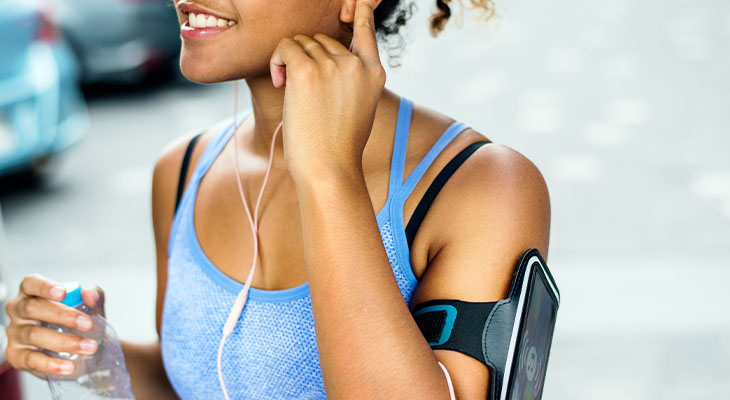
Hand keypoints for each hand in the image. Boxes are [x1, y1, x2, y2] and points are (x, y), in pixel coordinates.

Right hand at [4, 273, 104, 379]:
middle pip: (32, 308)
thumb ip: (94, 298)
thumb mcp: (92, 309)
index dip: (44, 286)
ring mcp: (15, 334)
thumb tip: (89, 293)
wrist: (81, 350)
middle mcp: (19, 311)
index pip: (31, 283)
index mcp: (32, 293)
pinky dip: (52, 364)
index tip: (63, 293)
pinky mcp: (16, 356)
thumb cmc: (79, 322)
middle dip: (63, 315)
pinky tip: (70, 366)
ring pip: (34, 334)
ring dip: (65, 341)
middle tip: (88, 324)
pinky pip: (31, 359)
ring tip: (89, 347)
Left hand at [269, 0, 385, 180]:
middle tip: (301, 89)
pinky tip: (280, 83)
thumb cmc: (337, 147)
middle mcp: (356, 63)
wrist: (329, 169)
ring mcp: (333, 65)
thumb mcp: (356, 108)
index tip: (356, 3)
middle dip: (306, 57)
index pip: (365, 29)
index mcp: (373, 72)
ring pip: (301, 42)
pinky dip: (277, 61)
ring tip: (290, 92)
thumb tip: (320, 57)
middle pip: (321, 39)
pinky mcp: (308, 70)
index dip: (359, 13)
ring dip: (289, 62)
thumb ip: (348, 79)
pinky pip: (285, 47)